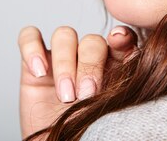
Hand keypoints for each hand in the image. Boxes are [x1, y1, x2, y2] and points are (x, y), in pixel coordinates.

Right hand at [18, 25, 137, 138]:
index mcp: (115, 66)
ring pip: (64, 36)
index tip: (120, 42)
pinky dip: (32, 48)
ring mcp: (61, 58)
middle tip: (87, 94)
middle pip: (91, 41)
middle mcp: (88, 58)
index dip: (121, 36)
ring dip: (65, 63)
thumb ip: (123, 82)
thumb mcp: (110, 112)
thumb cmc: (89, 135)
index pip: (121, 40)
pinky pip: (30, 37)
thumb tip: (137, 57)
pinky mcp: (33, 63)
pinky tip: (39, 72)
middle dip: (89, 66)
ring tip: (66, 95)